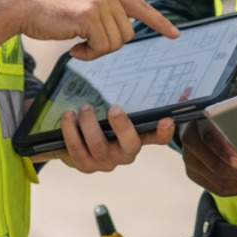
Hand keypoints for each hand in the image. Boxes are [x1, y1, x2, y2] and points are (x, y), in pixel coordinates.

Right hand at [12, 0, 177, 57]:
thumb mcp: (81, 2)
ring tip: (77, 42)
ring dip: (97, 51)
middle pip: (128, 34)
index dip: (159, 22)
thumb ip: (102, 10)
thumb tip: (121, 33)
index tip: (174, 34)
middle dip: (108, 45)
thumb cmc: (47, 9)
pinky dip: (88, 55)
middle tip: (85, 44)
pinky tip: (72, 47)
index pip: (141, 6)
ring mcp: (99, 2)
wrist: (20, 5)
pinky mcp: (88, 15)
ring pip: (116, 43)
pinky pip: (102, 48)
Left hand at [41, 105, 174, 172]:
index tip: (167, 119)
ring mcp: (106, 162)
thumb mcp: (118, 112)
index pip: (158, 138)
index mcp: (139, 139)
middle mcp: (125, 154)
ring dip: (90, 124)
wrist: (80, 143)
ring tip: (84, 108)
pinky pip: (77, 151)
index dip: (164, 132)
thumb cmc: (104, 122)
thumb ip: (126, 100)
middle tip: (114, 108)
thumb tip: (135, 71)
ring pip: (99, 146)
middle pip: (129, 144)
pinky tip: (68, 117)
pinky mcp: (86, 166)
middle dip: (122, 126)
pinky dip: (71, 132)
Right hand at [180, 119, 236, 196]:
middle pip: (216, 165)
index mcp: (198, 122)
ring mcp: (190, 160)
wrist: (200, 126)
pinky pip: (216, 189)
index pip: (209, 138)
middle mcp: (190, 142)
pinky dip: (236, 187)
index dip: (225, 151)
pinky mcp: (193, 174)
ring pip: (218, 180)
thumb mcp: (228, 114)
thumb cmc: (222, 118)